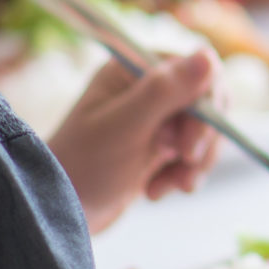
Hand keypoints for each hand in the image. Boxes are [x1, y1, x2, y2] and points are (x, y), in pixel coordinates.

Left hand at [46, 50, 221, 228]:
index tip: (189, 143)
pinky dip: (183, 174)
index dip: (205, 105)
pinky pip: (193, 153)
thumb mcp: (124, 127)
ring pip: (204, 130)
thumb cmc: (83, 165)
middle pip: (208, 101)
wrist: (60, 211)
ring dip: (195, 162)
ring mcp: (155, 117)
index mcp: (134, 68)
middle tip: (183, 163)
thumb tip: (209, 56)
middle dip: (201, 138)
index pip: (198, 69)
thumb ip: (164, 91)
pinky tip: (157, 190)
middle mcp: (147, 86)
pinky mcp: (159, 146)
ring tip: (170, 186)